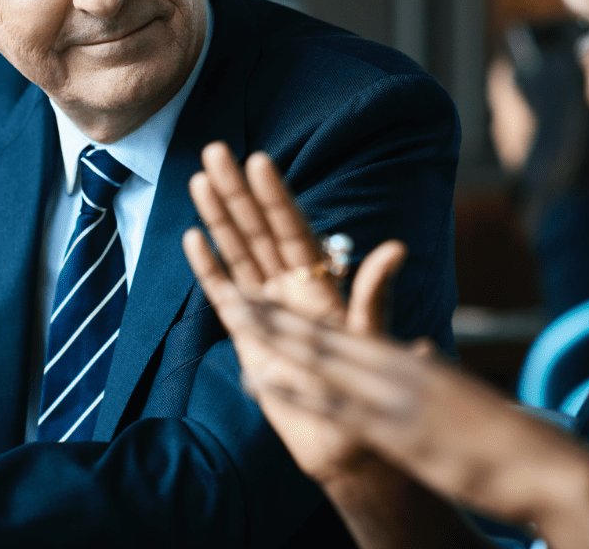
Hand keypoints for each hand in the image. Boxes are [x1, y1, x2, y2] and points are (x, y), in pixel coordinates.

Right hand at [183, 141, 405, 482]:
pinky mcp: (247, 333)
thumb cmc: (366, 386)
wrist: (346, 439)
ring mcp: (266, 306)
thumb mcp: (369, 336)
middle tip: (216, 149)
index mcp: (319, 282)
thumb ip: (372, 294)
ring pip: (237, 251)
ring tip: (200, 179)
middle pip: (257, 229)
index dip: (275, 195)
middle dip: (236, 190)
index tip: (259, 159)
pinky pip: (223, 292)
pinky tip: (193, 237)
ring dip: (218, 216)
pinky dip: (208, 266)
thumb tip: (394, 248)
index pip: (291, 228)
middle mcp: (289, 285)